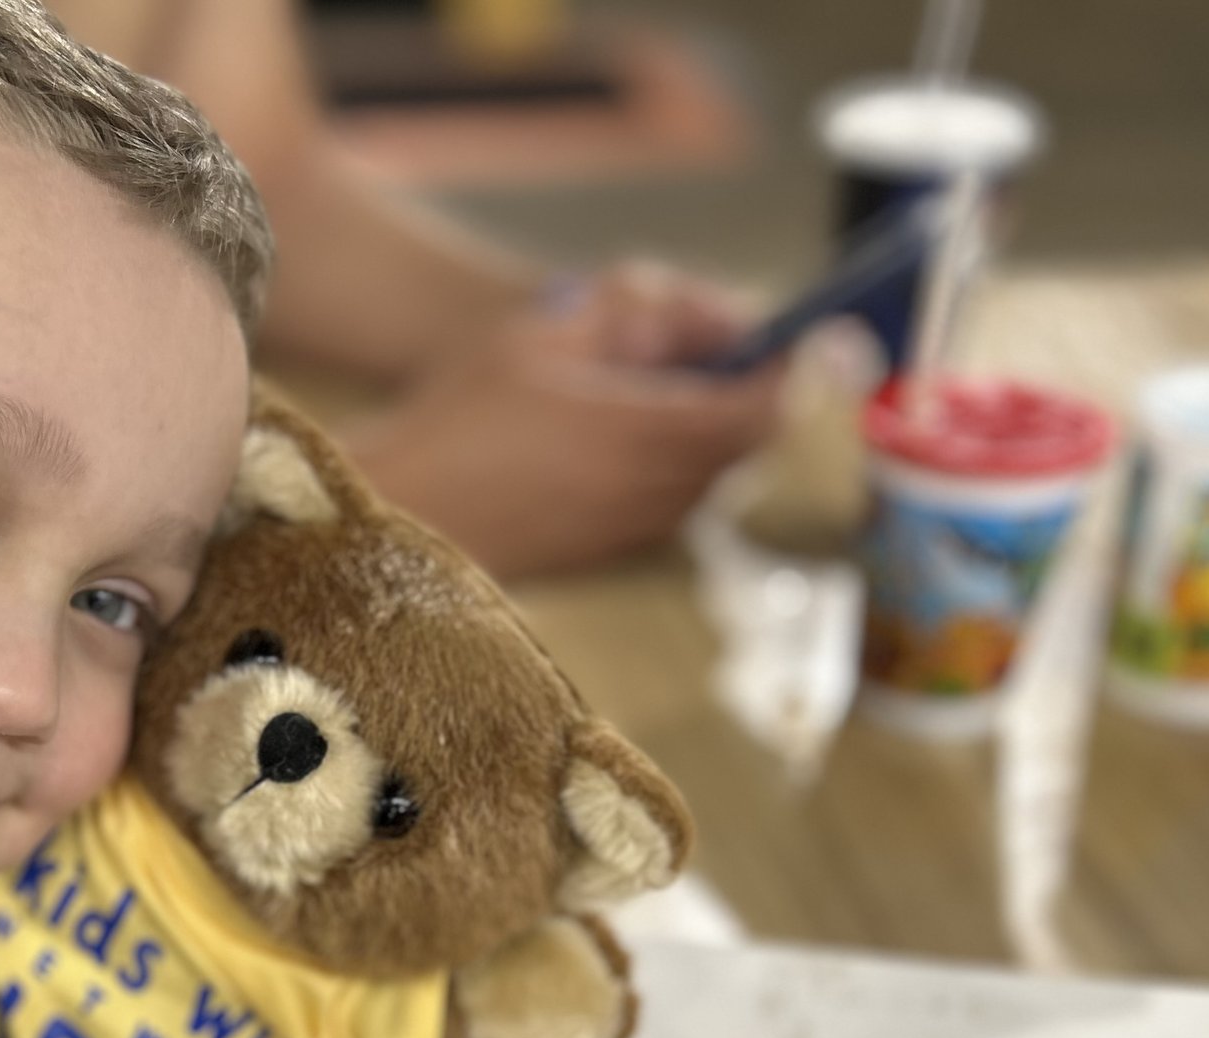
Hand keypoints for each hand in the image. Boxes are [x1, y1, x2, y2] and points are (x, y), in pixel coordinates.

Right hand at [338, 261, 787, 578]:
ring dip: (708, 430)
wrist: (395, 517)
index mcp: (648, 433)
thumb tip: (721, 317)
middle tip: (726, 349)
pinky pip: (670, 499)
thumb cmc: (461, 417)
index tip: (813, 339)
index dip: (804, 373)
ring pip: (712, 473)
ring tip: (652, 387)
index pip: (770, 409)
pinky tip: (615, 433)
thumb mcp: (548, 332)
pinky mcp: (610, 552)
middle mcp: (657, 492)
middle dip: (750, 394)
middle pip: (749, 443)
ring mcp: (635, 530)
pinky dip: (671, 462)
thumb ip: (643, 314)